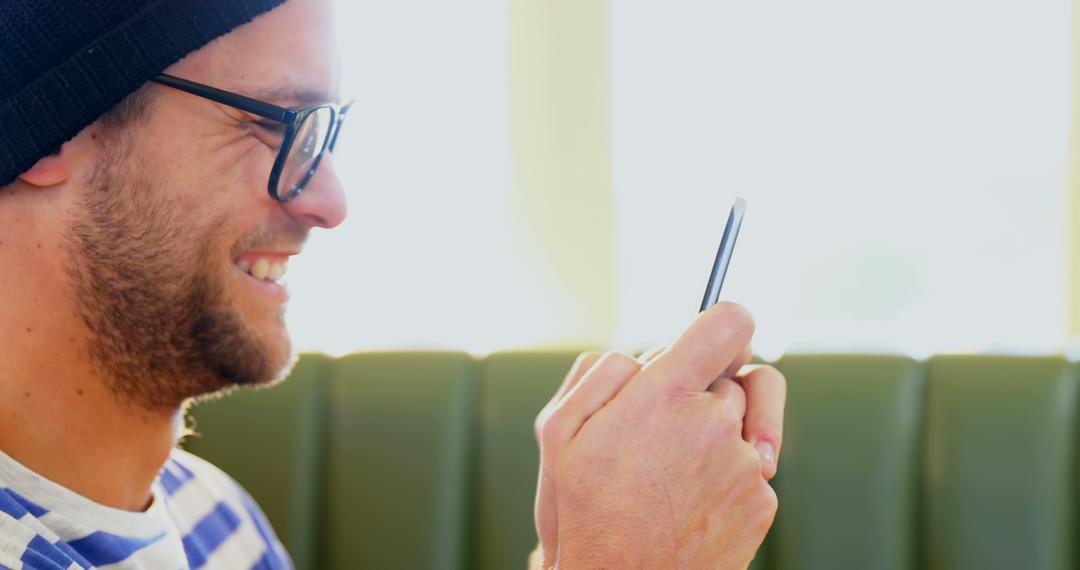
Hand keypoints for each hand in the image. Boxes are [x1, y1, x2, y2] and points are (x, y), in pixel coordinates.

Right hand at [533, 303, 785, 568]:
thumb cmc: (584, 510)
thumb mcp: (559, 430)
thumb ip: (607, 370)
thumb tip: (652, 351)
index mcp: (666, 395)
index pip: (730, 323)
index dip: (719, 328)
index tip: (707, 345)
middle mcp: (716, 423)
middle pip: (729, 377)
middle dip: (698, 395)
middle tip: (656, 433)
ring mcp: (745, 464)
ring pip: (742, 422)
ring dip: (715, 435)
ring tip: (670, 473)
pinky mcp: (762, 501)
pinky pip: (751, 467)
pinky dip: (726, 477)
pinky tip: (687, 503)